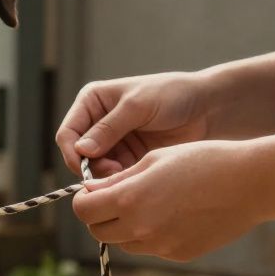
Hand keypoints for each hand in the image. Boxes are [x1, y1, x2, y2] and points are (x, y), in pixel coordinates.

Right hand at [55, 72, 212, 177]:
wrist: (206, 109)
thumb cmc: (172, 95)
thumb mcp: (138, 106)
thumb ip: (109, 128)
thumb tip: (81, 150)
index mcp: (92, 102)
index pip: (68, 133)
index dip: (72, 152)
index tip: (86, 168)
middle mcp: (97, 123)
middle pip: (78, 156)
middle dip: (92, 168)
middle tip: (114, 174)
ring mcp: (112, 143)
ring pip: (95, 170)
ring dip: (106, 177)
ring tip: (127, 175)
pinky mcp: (127, 159)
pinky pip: (114, 176)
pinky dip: (120, 180)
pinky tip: (136, 178)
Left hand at [71, 141, 271, 261]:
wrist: (249, 184)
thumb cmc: (202, 160)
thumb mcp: (155, 160)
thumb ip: (118, 179)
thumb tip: (90, 190)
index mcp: (130, 199)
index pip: (84, 210)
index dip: (84, 200)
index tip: (93, 192)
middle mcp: (141, 227)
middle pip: (98, 231)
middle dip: (99, 216)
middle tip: (115, 199)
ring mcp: (160, 245)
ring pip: (124, 242)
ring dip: (124, 227)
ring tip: (149, 204)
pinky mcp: (178, 255)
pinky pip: (151, 247)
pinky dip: (151, 234)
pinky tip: (173, 214)